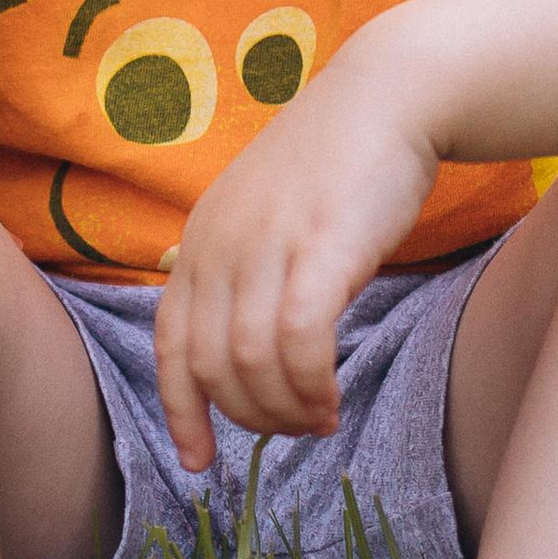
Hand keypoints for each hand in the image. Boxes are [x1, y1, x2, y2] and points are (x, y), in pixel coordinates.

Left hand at [154, 51, 442, 474]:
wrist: (388, 96)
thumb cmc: (336, 162)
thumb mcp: (263, 214)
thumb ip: (242, 270)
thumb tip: (238, 343)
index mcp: (200, 241)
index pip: (169, 345)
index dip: (180, 412)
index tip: (198, 462)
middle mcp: (221, 245)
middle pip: (210, 366)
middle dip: (248, 418)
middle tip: (293, 430)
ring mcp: (268, 246)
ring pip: (252, 364)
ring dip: (284, 410)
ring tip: (319, 420)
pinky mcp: (321, 248)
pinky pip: (300, 343)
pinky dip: (311, 386)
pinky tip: (332, 401)